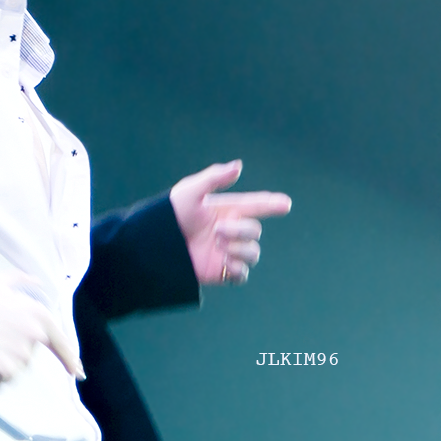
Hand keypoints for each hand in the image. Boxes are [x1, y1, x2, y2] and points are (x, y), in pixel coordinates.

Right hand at [0, 272, 83, 388]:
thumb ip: (22, 281)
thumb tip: (37, 282)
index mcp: (38, 316)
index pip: (61, 343)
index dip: (70, 360)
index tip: (77, 373)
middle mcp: (34, 338)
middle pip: (27, 357)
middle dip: (10, 352)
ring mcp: (19, 357)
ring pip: (12, 370)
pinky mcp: (3, 372)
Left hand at [169, 160, 290, 285]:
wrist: (153, 247)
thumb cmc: (168, 216)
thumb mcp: (190, 192)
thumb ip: (214, 178)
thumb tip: (239, 166)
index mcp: (226, 210)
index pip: (255, 206)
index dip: (272, 204)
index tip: (286, 204)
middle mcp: (229, 231)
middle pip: (255, 231)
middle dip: (240, 230)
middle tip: (218, 230)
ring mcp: (226, 252)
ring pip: (253, 253)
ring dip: (239, 248)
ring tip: (218, 244)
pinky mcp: (220, 272)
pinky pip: (242, 275)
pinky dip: (237, 269)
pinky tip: (224, 262)